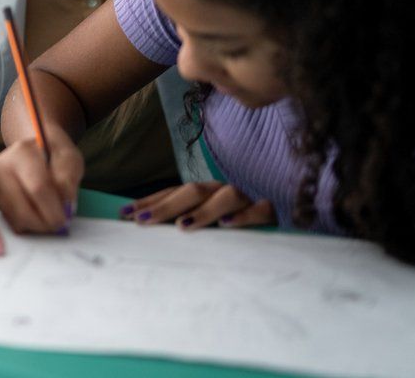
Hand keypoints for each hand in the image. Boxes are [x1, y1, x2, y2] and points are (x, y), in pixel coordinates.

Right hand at [0, 121, 82, 234]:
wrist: (34, 149)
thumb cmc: (53, 153)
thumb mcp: (69, 159)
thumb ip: (68, 179)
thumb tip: (65, 206)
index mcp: (22, 152)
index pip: (38, 187)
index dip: (53, 209)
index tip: (65, 219)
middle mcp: (2, 167)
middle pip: (22, 208)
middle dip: (43, 223)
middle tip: (58, 225)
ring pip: (15, 218)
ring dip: (35, 226)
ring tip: (49, 220)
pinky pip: (10, 221)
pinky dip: (26, 225)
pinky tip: (37, 216)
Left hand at [119, 181, 275, 230]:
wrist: (289, 210)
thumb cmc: (239, 223)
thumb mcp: (210, 220)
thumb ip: (186, 220)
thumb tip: (147, 226)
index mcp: (205, 191)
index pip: (173, 193)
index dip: (149, 202)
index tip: (124, 215)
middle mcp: (223, 190)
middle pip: (192, 191)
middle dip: (166, 205)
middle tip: (143, 221)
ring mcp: (247, 198)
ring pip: (225, 197)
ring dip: (202, 211)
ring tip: (182, 225)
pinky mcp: (271, 210)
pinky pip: (259, 210)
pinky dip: (243, 217)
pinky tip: (227, 225)